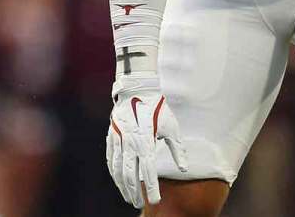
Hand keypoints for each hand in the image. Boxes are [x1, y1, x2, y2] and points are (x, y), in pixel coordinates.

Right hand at [106, 76, 187, 207]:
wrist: (137, 90)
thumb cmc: (157, 109)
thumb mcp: (172, 128)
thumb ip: (177, 150)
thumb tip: (183, 169)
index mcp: (146, 142)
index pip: (148, 172)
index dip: (151, 189)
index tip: (155, 201)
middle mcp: (130, 143)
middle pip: (130, 175)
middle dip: (134, 192)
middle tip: (139, 204)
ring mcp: (118, 140)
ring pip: (118, 170)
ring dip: (122, 186)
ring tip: (128, 197)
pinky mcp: (112, 136)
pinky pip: (111, 159)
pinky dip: (114, 172)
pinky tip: (118, 181)